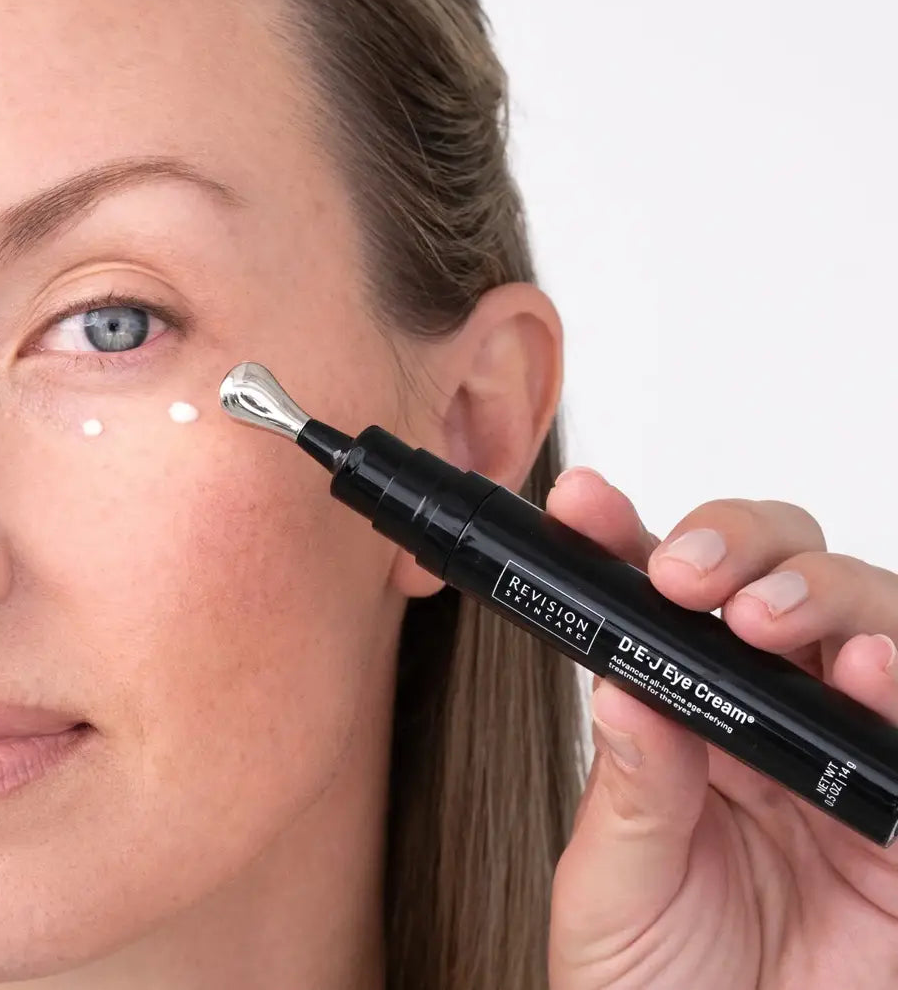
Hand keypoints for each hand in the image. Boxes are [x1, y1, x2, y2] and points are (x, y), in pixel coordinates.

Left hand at [544, 466, 897, 989]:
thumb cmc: (651, 984)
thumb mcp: (615, 888)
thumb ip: (631, 792)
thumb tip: (624, 687)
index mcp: (679, 719)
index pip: (656, 604)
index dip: (622, 538)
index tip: (580, 506)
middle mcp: (766, 721)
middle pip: (779, 578)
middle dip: (740, 546)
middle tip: (687, 576)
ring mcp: (843, 760)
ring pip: (866, 626)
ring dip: (824, 596)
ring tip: (769, 619)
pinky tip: (872, 672)